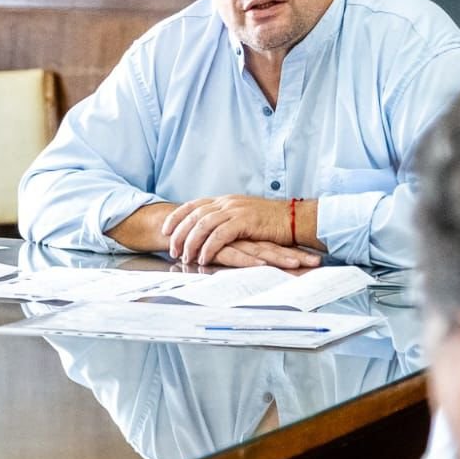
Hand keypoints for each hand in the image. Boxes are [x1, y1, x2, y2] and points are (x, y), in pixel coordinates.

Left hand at [162, 195, 320, 267]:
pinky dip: (209, 247)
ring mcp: (236, 210)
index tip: (164, 230)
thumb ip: (226, 220)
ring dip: (191, 242)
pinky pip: (220, 235)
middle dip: (179, 232)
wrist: (294, 218)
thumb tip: (208, 232)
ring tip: (184, 257)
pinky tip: (203, 258)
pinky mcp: (245, 222)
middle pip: (194, 214)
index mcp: (225, 200)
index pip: (193, 205)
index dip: (176, 216)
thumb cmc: (271, 222)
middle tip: (171, 249)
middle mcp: (227, 202)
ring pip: (203, 225)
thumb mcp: (243, 216)